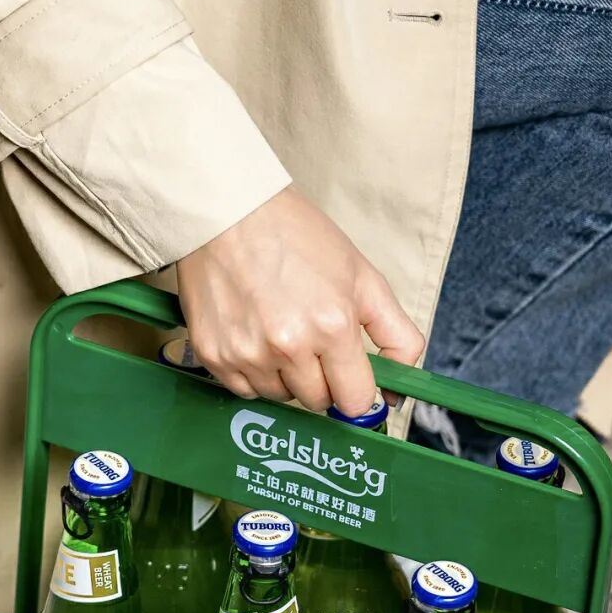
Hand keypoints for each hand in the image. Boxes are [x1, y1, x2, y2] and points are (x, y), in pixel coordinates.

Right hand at [176, 186, 423, 416]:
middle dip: (321, 379)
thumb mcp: (364, 278)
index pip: (355, 400)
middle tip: (312, 340)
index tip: (350, 376)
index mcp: (333, 326)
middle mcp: (289, 346)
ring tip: (278, 330)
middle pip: (317, 401)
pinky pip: (243, 390)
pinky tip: (253, 335)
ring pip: (279, 396)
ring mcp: (247, 353)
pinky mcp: (213, 354)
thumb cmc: (298, 237)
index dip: (357, 390)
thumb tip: (398, 391)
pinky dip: (253, 372)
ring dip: (285, 376)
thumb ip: (396, 336)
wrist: (230, 211)